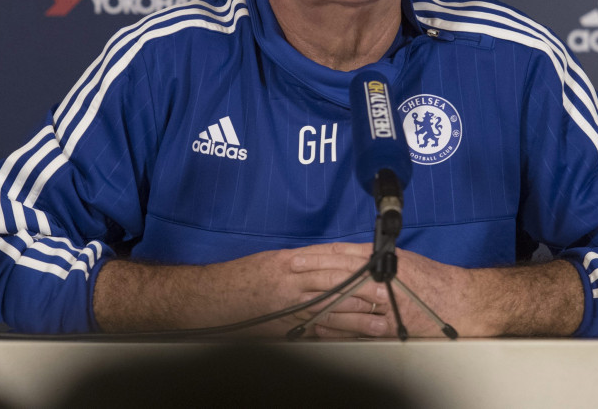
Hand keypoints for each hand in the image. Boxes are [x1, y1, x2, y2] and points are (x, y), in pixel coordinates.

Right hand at [94, 242, 378, 334]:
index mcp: (288, 261)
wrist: (205, 299)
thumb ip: (298, 265)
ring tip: (382, 318)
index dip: (356, 264)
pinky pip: (313, 330)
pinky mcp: (281, 326)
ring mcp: (286, 305)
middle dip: (364, 287)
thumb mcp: (268, 263)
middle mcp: (290, 280)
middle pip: (335, 282)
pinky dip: (335, 333)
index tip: (379, 265)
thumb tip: (327, 266)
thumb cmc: (236, 281)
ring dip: (358, 313)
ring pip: (329, 308)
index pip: (330, 259)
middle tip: (392, 292)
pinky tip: (352, 336)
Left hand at [289, 244, 491, 338]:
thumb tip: (349, 259)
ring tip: (298, 300)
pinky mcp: (390, 326)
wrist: (459, 303)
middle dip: (312, 273)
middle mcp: (383, 279)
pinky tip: (320, 326)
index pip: (344, 254)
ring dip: (319, 300)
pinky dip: (337, 326)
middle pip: (339, 274)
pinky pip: (357, 327)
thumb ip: (376, 260)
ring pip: (345, 299)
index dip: (318, 255)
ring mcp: (385, 304)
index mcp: (385, 261)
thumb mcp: (403, 260)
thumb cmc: (433, 281)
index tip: (299, 256)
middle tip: (291, 272)